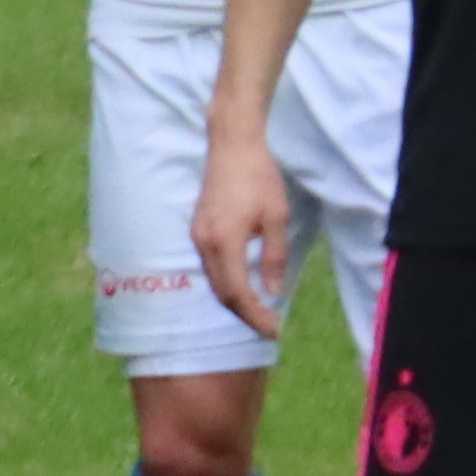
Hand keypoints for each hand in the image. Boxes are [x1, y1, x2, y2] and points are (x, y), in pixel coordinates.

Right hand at [192, 126, 294, 337]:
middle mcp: (204, 243)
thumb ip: (274, 257)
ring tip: (259, 311)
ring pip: (214, 282)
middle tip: (269, 327)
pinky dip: (226, 283)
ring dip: (235, 301)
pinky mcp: (198, 230)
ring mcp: (197, 236)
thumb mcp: (277, 217)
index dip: (255, 316)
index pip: (237, 292)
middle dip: (245, 315)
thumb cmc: (259, 177)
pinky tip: (244, 286)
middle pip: (221, 293)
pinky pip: (210, 267)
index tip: (274, 329)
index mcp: (225, 241)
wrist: (232, 145)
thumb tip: (273, 292)